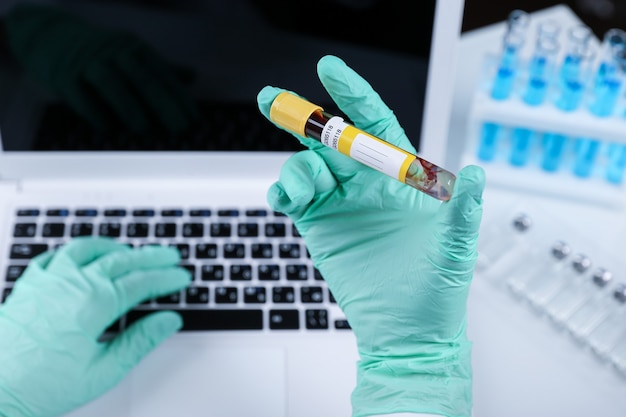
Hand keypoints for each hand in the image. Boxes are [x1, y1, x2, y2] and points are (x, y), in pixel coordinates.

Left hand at [0, 238, 190, 416]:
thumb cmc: (40, 386)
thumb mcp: (103, 371)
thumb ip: (140, 341)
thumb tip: (168, 321)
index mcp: (93, 304)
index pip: (141, 282)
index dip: (165, 278)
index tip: (180, 277)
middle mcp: (71, 283)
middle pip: (121, 259)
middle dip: (151, 256)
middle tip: (170, 255)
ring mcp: (47, 280)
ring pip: (88, 249)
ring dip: (115, 247)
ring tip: (131, 250)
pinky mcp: (28, 285)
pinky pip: (55, 254)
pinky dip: (75, 250)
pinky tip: (82, 255)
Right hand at [4, 4, 197, 133]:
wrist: (50, 37)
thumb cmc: (99, 53)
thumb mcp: (131, 54)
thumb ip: (161, 68)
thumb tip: (193, 76)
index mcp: (133, 48)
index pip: (162, 74)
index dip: (179, 98)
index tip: (194, 120)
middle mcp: (113, 51)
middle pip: (141, 77)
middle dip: (164, 104)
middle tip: (180, 128)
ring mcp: (87, 62)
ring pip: (111, 82)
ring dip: (129, 106)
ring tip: (144, 128)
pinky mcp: (64, 75)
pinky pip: (80, 94)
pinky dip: (94, 111)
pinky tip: (107, 127)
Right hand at [257, 55, 484, 416]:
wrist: (407, 332)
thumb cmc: (437, 287)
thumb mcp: (456, 245)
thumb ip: (462, 208)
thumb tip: (478, 172)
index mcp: (401, 178)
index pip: (374, 125)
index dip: (353, 94)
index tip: (329, 70)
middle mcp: (367, 184)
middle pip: (330, 138)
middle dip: (301, 116)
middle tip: (270, 99)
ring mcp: (340, 204)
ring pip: (306, 166)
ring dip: (296, 169)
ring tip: (303, 192)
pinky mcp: (319, 227)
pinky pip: (291, 199)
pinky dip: (281, 192)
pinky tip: (284, 199)